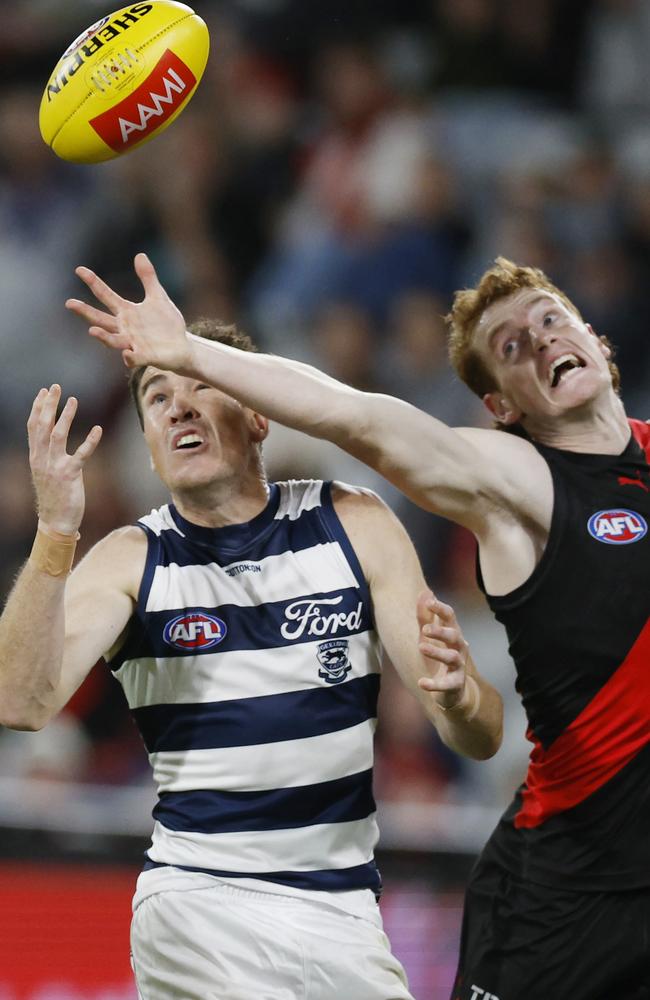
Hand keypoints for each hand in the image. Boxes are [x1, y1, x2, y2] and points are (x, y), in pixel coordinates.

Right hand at [27, 385, 101, 534]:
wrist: (56, 521)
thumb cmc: (54, 497)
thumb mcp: (44, 472)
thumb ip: (45, 455)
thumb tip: (49, 438)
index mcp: (36, 457)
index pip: (33, 427)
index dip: (37, 408)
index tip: (43, 392)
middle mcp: (42, 459)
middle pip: (43, 426)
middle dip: (48, 405)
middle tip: (55, 387)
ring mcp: (55, 467)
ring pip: (58, 436)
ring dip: (66, 416)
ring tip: (73, 400)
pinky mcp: (70, 475)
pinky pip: (81, 454)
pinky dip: (90, 441)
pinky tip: (98, 429)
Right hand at [65, 252, 190, 371]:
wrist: (182, 348)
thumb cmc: (166, 324)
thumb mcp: (158, 297)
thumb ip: (148, 278)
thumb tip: (140, 254)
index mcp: (127, 312)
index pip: (105, 295)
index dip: (93, 282)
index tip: (79, 269)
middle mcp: (125, 328)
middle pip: (101, 319)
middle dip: (85, 312)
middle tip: (69, 303)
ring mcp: (133, 343)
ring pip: (113, 340)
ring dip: (103, 337)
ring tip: (92, 331)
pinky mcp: (146, 356)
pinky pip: (135, 358)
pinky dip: (130, 357)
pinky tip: (126, 353)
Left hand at [416, 589, 468, 709]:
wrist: (452, 690)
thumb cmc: (440, 657)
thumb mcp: (430, 636)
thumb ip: (425, 616)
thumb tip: (426, 592)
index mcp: (452, 633)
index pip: (450, 617)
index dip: (441, 609)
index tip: (429, 602)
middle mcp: (459, 648)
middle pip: (454, 635)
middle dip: (441, 631)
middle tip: (424, 629)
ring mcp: (459, 666)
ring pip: (452, 657)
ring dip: (437, 652)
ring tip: (421, 647)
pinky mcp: (455, 684)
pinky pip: (446, 684)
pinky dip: (434, 684)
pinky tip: (422, 683)